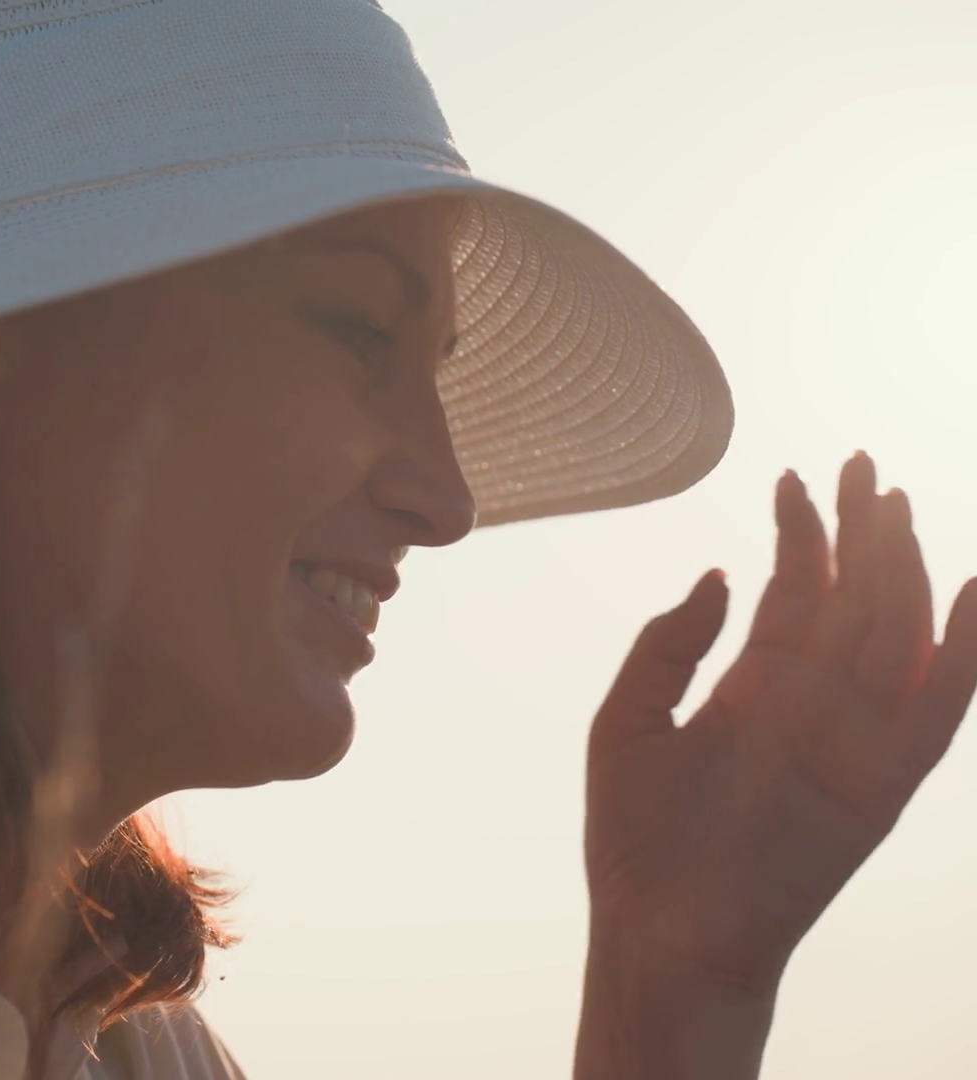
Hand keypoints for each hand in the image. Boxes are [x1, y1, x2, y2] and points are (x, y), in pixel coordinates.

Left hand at [586, 453, 976, 994]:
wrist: (664, 933)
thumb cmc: (635, 840)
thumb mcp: (625, 723)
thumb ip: (667, 649)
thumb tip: (719, 574)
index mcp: (751, 689)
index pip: (791, 595)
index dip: (798, 536)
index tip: (795, 477)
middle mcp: (808, 707)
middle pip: (848, 602)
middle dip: (857, 533)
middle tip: (862, 466)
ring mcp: (848, 742)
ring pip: (891, 637)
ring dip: (899, 572)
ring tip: (897, 507)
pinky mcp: (880, 786)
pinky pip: (936, 714)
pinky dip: (962, 657)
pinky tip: (972, 594)